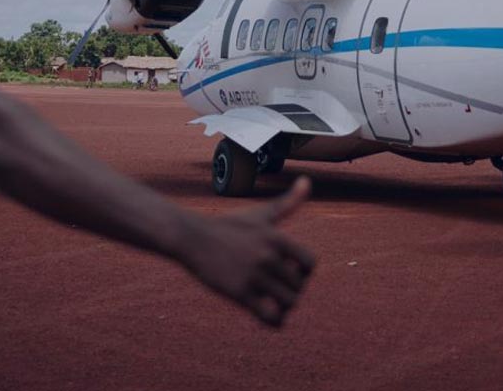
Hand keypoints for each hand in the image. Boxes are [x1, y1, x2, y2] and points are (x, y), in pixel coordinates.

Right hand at [177, 177, 313, 326]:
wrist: (192, 238)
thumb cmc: (228, 226)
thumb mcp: (259, 214)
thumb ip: (287, 202)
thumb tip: (307, 180)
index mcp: (276, 237)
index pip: (310, 263)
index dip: (303, 271)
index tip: (288, 270)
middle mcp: (268, 256)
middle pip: (298, 287)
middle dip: (289, 290)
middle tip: (273, 288)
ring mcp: (254, 275)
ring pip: (288, 303)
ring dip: (282, 307)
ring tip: (270, 301)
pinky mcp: (240, 293)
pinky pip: (271, 317)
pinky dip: (274, 321)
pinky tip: (263, 314)